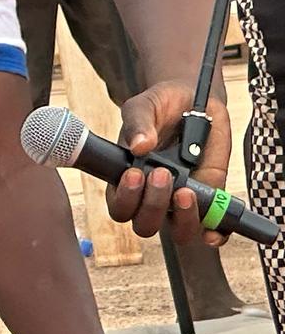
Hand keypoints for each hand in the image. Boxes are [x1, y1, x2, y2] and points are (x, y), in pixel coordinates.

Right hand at [111, 83, 232, 244]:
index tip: (135, 173)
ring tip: (186, 190)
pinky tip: (215, 229)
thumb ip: (138, 122)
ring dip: (182, 218)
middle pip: (145, 225)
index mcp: (127, 182)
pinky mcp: (210, 196)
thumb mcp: (145, 106)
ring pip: (177, 232)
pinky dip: (214, 234)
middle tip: (162, 174)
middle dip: (152, 205)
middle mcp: (152, 197)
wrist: (193, 100)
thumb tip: (140, 145)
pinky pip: (211, 228)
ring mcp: (181, 200)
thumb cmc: (162, 105)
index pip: (119, 207)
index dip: (125, 199)